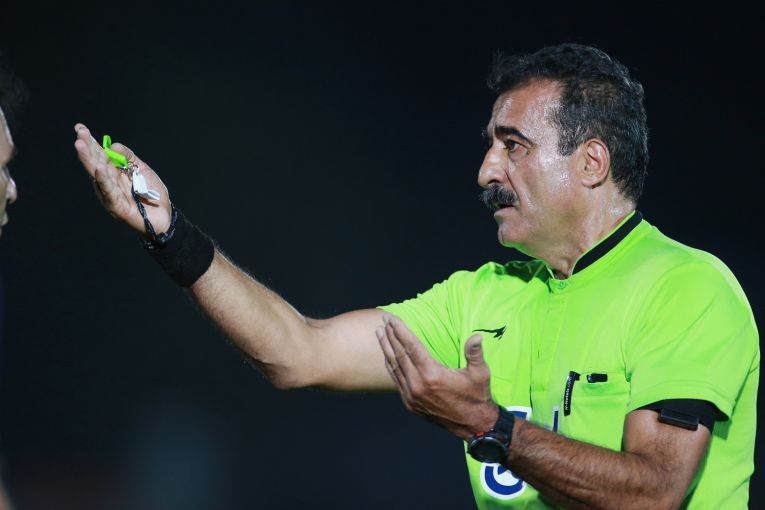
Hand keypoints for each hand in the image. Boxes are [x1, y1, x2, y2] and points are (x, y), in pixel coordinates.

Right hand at [73, 123, 171, 235]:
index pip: (99, 155)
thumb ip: (128, 157)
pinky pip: (109, 191)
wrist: (165, 215)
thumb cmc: (152, 193)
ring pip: (97, 175)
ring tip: (80, 145)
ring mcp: (110, 195)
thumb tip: (112, 145)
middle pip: (94, 163)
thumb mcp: (142, 170)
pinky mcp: (116, 207)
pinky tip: (99, 167)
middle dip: (86, 148)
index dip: (90, 142)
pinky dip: (104, 180)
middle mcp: (108, 183)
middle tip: (79, 133)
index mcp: (113, 173)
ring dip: (88, 160)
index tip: (80, 128)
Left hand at [376, 314, 498, 439]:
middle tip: (383, 320)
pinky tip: (387, 355)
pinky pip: (396, 380)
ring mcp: (412, 396)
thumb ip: (475, 353)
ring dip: (386, 349)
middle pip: (399, 354)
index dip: (400, 330)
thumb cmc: (477, 396)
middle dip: (390, 335)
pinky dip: (390, 365)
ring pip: (394, 367)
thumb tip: (477, 336)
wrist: (472, 426)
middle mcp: (418, 385)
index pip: (411, 346)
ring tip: (379, 333)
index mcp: (432, 375)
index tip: (392, 318)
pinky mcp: (410, 404)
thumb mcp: (480, 374)